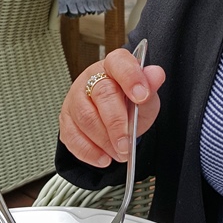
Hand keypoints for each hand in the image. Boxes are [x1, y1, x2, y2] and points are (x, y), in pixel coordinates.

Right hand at [58, 48, 165, 167]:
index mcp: (114, 66)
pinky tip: (103, 158)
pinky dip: (89, 152)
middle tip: (127, 144)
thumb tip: (156, 74)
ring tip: (120, 153)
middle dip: (116, 124)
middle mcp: (91, 78)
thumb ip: (151, 87)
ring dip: (104, 141)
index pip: (119, 64)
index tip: (142, 96)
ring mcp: (75, 98)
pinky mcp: (66, 119)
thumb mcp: (146, 94)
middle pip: (101, 95)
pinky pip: (71, 136)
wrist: (115, 114)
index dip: (131, 78)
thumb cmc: (129, 101)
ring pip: (85, 118)